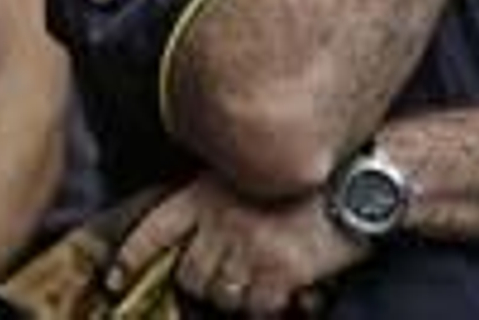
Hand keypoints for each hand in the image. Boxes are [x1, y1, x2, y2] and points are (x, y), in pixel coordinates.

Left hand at [109, 176, 367, 315]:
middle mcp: (221, 220)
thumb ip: (219, 202)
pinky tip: (289, 285)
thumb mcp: (255, 172)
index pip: (155, 228)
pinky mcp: (276, 273)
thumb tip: (195, 243)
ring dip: (240, 293)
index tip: (115, 280)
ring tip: (267, 272)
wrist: (364, 182)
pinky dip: (270, 305)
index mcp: (209, 191)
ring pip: (221, 296)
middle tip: (235, 270)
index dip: (130, 257)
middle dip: (204, 281)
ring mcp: (247, 249)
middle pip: (189, 274)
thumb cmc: (312, 177)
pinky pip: (257, 308)